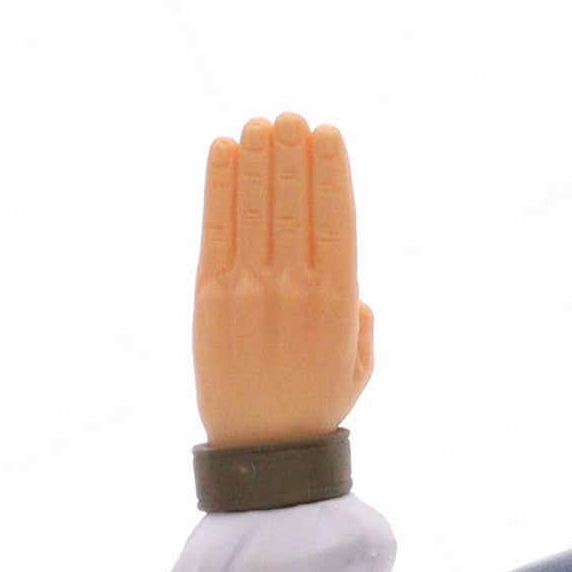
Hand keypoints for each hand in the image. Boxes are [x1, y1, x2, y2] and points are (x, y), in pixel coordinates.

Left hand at [193, 113, 373, 445]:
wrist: (262, 452)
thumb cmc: (316, 407)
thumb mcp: (359, 367)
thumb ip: (360, 319)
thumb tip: (351, 287)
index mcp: (339, 303)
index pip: (337, 218)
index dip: (331, 170)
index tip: (327, 134)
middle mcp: (296, 288)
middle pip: (294, 202)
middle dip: (293, 152)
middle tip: (291, 118)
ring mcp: (250, 290)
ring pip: (255, 207)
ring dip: (258, 158)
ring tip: (261, 124)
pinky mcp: (210, 298)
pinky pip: (216, 228)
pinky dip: (220, 186)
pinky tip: (225, 151)